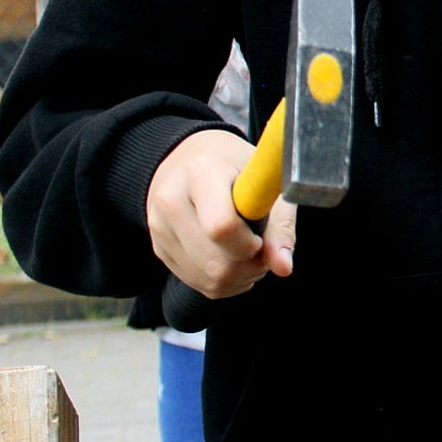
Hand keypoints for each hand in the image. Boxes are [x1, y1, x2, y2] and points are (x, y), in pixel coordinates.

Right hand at [146, 129, 297, 297]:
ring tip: (249, 253)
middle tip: (262, 249)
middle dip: (250, 266)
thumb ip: (281, 225)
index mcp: (201, 173)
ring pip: (207, 278)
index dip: (250, 244)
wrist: (189, 159)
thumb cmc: (234, 167)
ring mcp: (159, 226)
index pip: (222, 226)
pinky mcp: (158, 247)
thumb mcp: (265, 182)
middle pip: (215, 261)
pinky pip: (196, 282)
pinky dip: (222, 280)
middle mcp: (171, 199)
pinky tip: (231, 258)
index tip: (262, 237)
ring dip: (239, 277)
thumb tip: (283, 267)